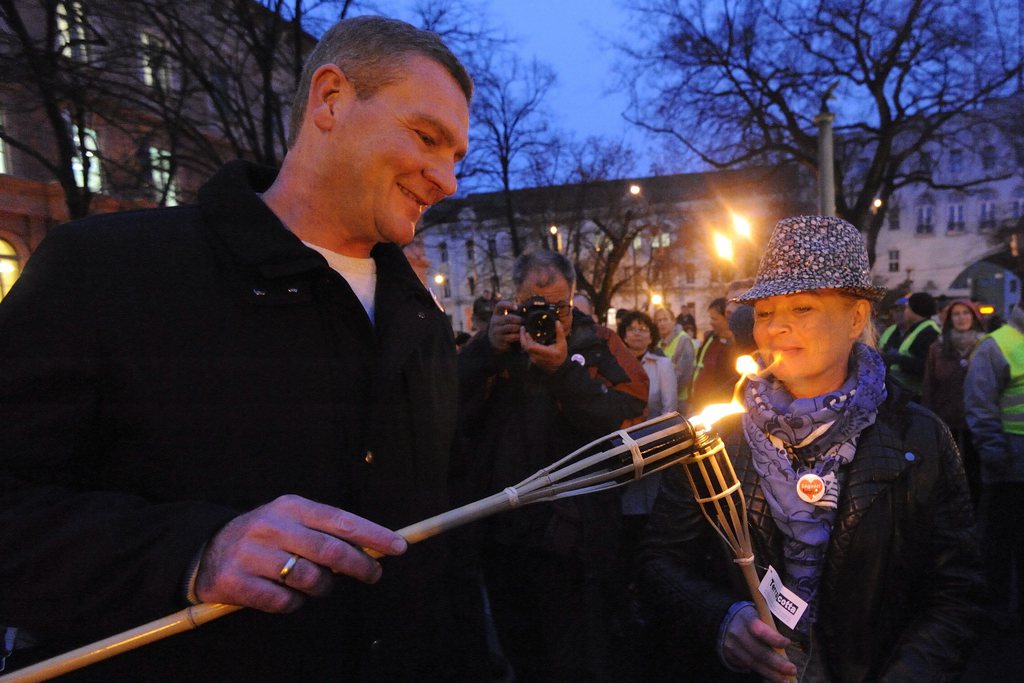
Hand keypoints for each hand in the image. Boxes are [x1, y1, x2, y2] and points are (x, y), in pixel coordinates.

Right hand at [194, 494, 406, 612]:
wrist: (208, 550)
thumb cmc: (267, 537)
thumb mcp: (294, 521)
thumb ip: (327, 532)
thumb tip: (373, 548)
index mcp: (291, 506)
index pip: (341, 520)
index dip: (373, 534)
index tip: (398, 547)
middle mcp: (271, 525)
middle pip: (329, 550)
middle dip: (359, 565)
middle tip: (373, 574)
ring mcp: (251, 554)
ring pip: (308, 579)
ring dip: (322, 588)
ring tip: (318, 585)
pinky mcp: (234, 581)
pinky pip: (281, 601)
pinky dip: (293, 603)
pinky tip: (289, 596)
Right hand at [488, 300, 521, 352]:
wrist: (494, 338)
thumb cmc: (504, 323)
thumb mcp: (504, 315)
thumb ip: (512, 310)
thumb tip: (524, 308)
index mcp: (497, 313)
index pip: (500, 305)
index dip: (508, 304)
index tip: (516, 307)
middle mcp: (494, 321)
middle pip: (509, 318)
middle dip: (519, 319)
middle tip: (525, 321)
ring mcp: (496, 331)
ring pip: (511, 328)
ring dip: (520, 328)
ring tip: (525, 328)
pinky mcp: (499, 340)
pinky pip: (511, 337)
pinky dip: (518, 336)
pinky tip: (522, 335)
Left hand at [520, 319, 567, 373]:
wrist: (559, 367)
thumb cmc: (561, 355)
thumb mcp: (562, 343)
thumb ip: (559, 333)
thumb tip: (557, 322)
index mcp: (545, 353)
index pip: (532, 347)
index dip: (528, 339)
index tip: (528, 332)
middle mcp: (538, 357)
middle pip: (525, 347)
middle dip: (522, 337)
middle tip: (523, 328)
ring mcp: (534, 359)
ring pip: (524, 348)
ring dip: (523, 339)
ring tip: (524, 331)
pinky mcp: (532, 359)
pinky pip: (526, 350)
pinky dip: (526, 343)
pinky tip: (527, 337)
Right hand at [722, 605, 795, 682]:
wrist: (726, 623)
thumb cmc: (750, 619)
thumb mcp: (758, 615)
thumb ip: (770, 626)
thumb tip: (788, 642)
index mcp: (746, 618)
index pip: (759, 629)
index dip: (773, 638)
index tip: (787, 643)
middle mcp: (737, 633)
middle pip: (758, 651)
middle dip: (777, 663)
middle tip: (792, 669)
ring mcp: (733, 647)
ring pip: (754, 663)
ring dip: (772, 673)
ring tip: (786, 680)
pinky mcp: (731, 657)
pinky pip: (748, 667)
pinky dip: (763, 673)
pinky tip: (774, 677)